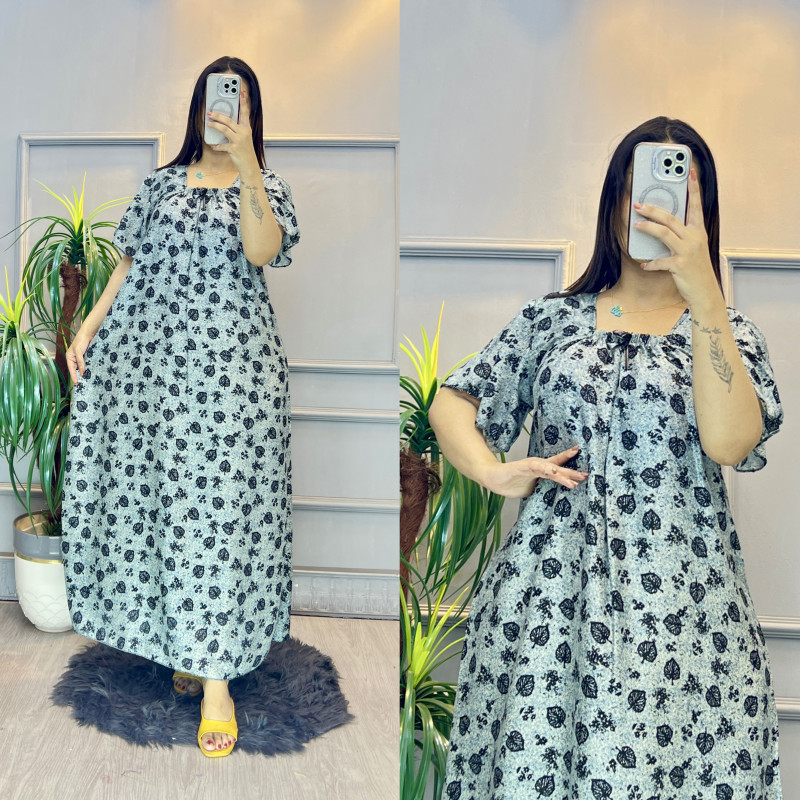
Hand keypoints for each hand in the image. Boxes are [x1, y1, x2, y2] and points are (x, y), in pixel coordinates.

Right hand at [66, 330, 93, 384]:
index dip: (74, 376)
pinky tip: (91, 373)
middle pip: (76, 369)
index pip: (71, 369)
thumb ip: (80, 361)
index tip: (76, 383)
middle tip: (82, 384)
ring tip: (87, 381)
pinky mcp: (87, 356)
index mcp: (69, 357)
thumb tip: (82, 372)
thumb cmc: (81, 341)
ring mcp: (81, 357)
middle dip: (79, 376)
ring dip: (84, 373)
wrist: (89, 333)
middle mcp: (74, 358)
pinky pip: (87, 364)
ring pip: (82, 367)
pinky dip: (88, 368)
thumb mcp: (78, 351)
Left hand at [205, 90, 258, 174]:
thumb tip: (225, 121)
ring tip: (209, 123)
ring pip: (224, 129)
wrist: (249, 165)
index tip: (241, 91)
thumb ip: (237, 128)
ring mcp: (239, 141)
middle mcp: (243, 133)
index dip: (243, 101)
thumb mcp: (244, 137)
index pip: (245, 112)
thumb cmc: (245, 150)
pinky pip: (222, 145)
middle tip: (209, 112)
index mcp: (247, 128)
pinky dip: (216, 146)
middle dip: (218, 115)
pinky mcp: (234, 149)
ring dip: (215, 125)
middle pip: (229, 120)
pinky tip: (213, 145)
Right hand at [480, 445, 588, 498]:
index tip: (585, 467)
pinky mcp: (521, 467)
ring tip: (573, 480)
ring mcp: (530, 465)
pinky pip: (535, 468)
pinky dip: (544, 469)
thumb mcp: (532, 488)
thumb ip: (542, 488)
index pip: (558, 464)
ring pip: (549, 468)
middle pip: (558, 467)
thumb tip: (554, 498)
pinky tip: (552, 471)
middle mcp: (538, 465)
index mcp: (541, 469)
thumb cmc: (511, 482)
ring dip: (561, 474)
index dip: (571, 464)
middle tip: (586, 475)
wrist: (492, 478)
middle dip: (572, 472)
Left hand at [632, 167, 720, 307]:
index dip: (693, 187)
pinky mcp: (679, 265)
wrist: (705, 291)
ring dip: (647, 228)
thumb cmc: (696, 269)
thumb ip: (682, 236)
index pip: (696, 205)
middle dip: (653, 210)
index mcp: (698, 231)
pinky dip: (650, 263)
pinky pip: (660, 261)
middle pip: (671, 218)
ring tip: (636, 226)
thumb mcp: (694, 248)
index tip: (689, 171)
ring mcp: (687, 251)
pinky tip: (643, 264)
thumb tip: (663, 226)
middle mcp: (694, 238)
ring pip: (663, 233)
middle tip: (638, 205)